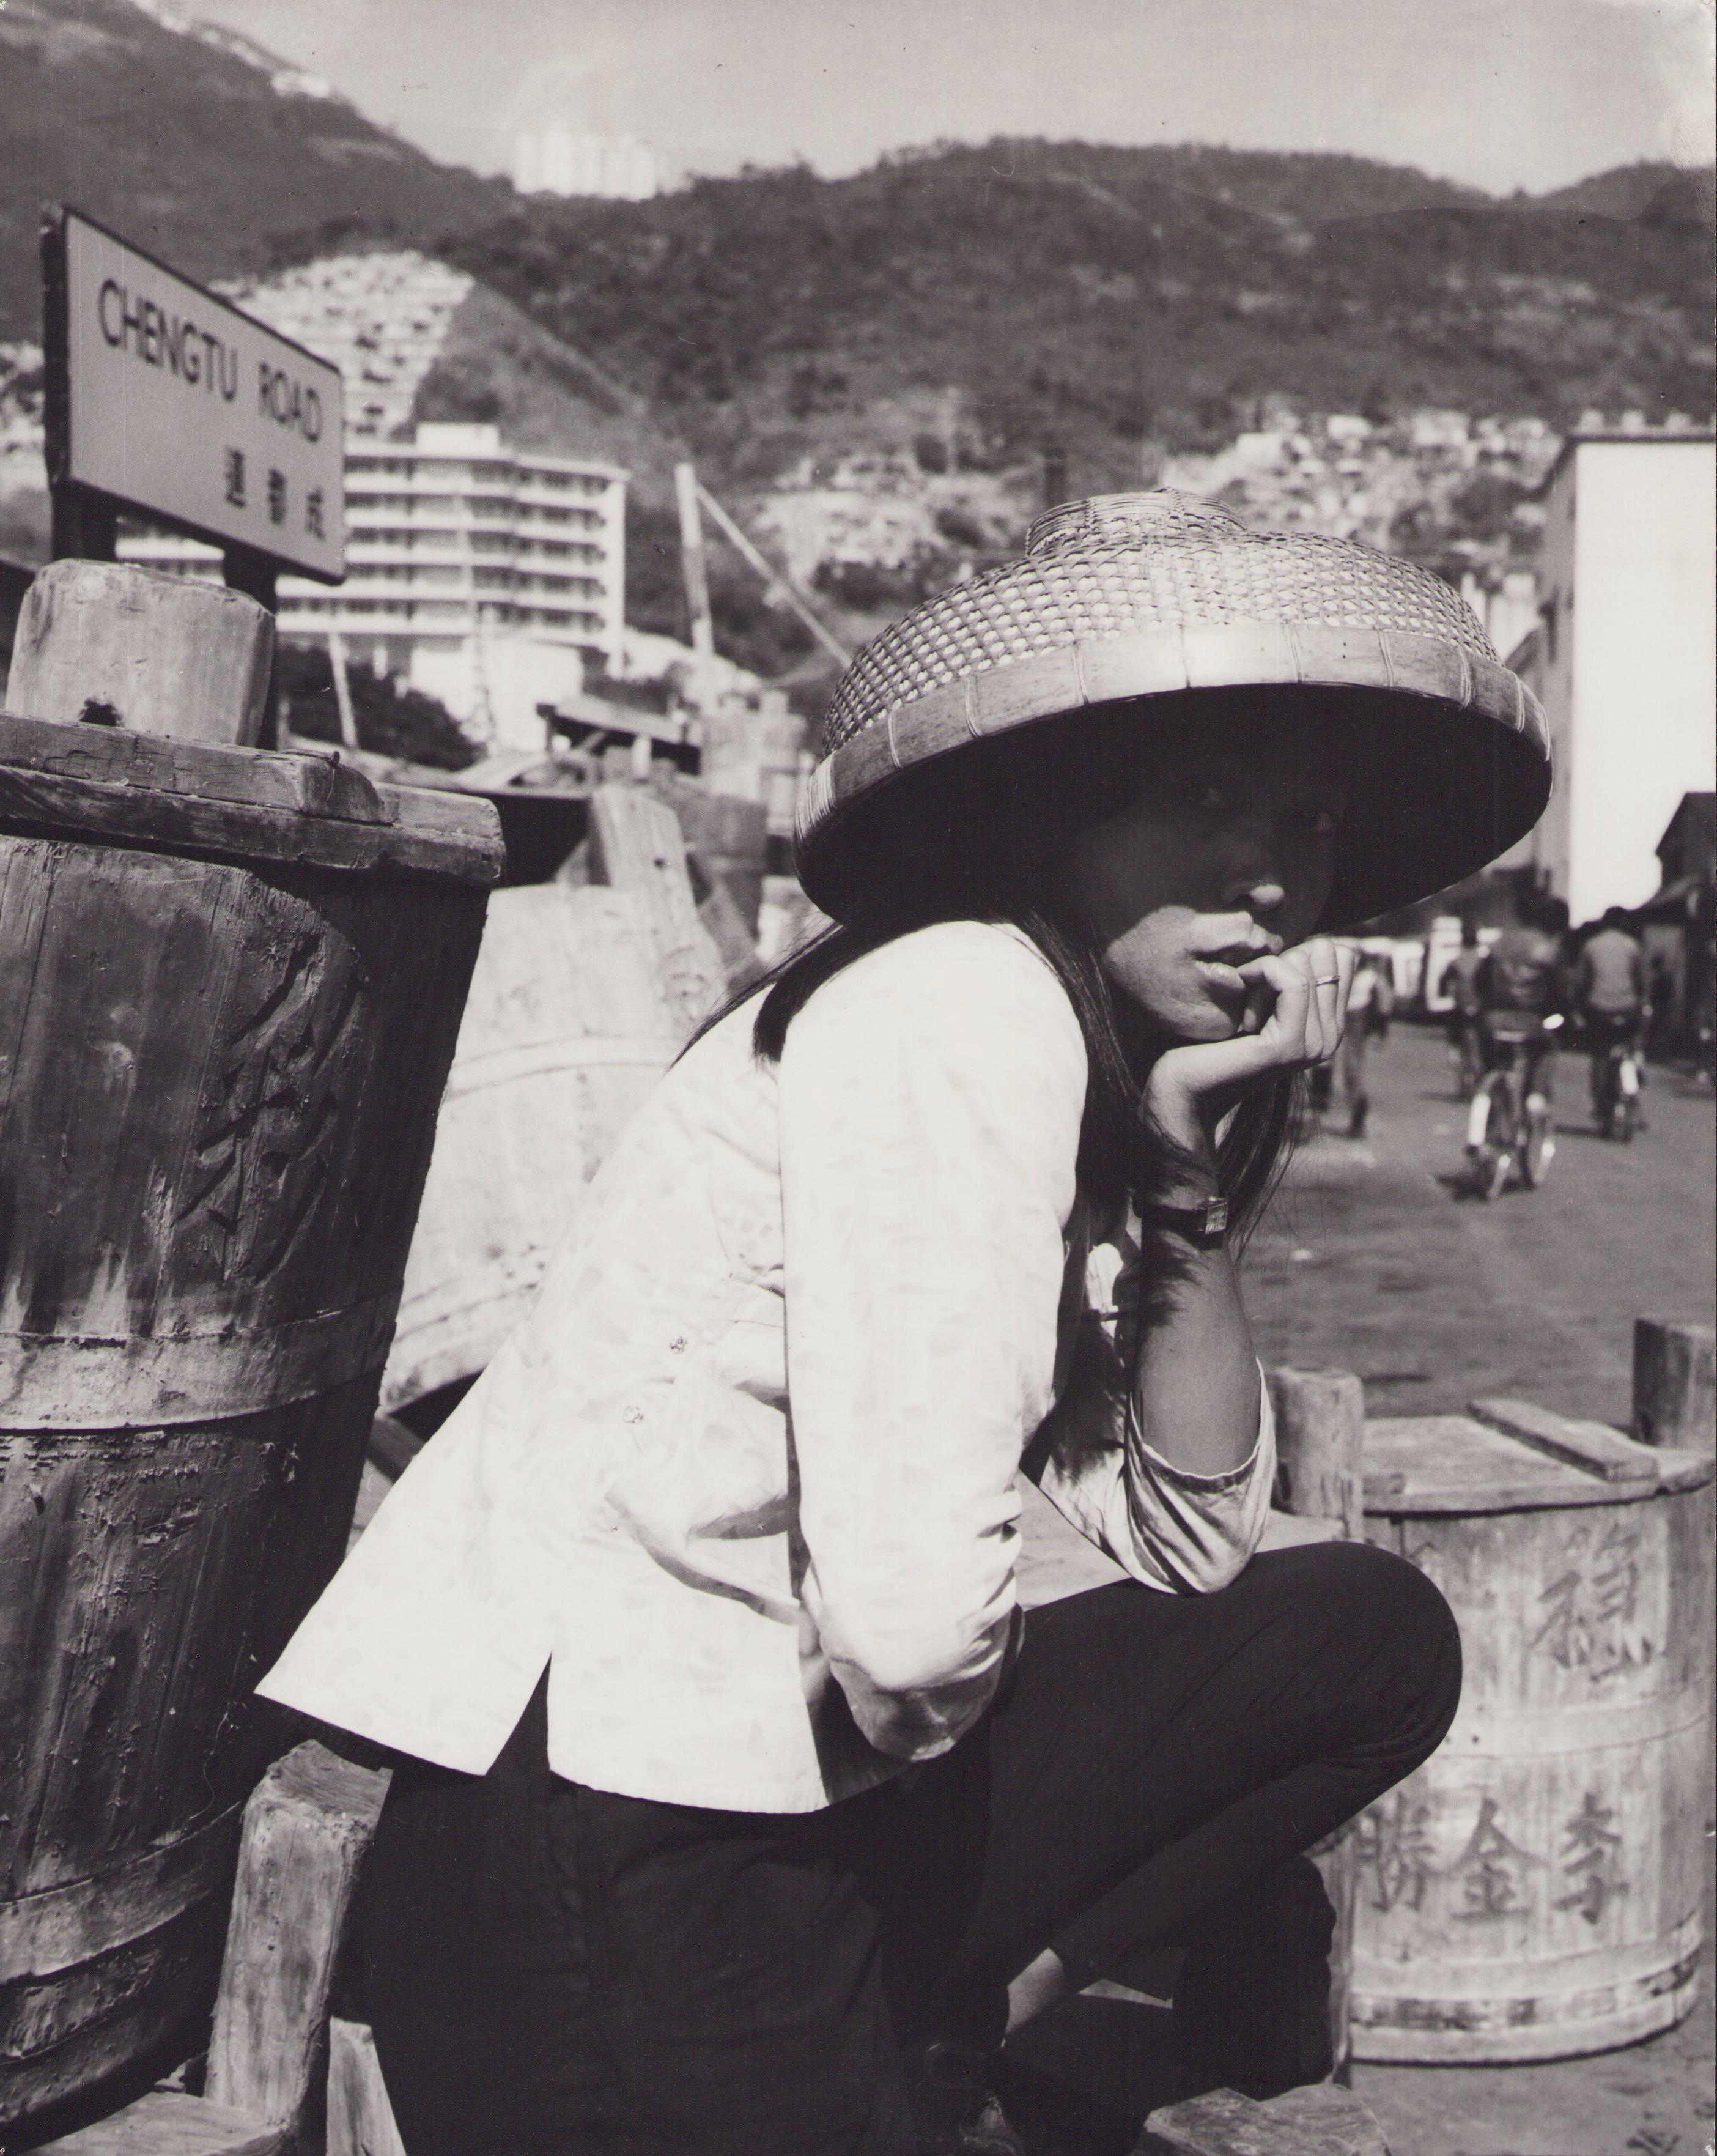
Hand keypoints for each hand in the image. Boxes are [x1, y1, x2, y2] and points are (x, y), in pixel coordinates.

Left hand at [1144, 937, 1357, 1157]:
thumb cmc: (1213, 1038)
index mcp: (1330, 1025)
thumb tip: (1317, 941)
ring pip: (1306, 964)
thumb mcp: (1262, 1000)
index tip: (1264, 985)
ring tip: (1244, 1013)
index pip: (1342, 955)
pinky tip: (1241, 1011)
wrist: (1185, 1086)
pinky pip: (1292, 982)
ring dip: (1264, 975)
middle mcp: (1331, 1037)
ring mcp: (1315, 1045)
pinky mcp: (1292, 1046)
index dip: (1296, 955)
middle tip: (1251, 1002)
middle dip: (1280, 964)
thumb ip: (1292, 978)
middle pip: (1325, 953)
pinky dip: (1259, 977)